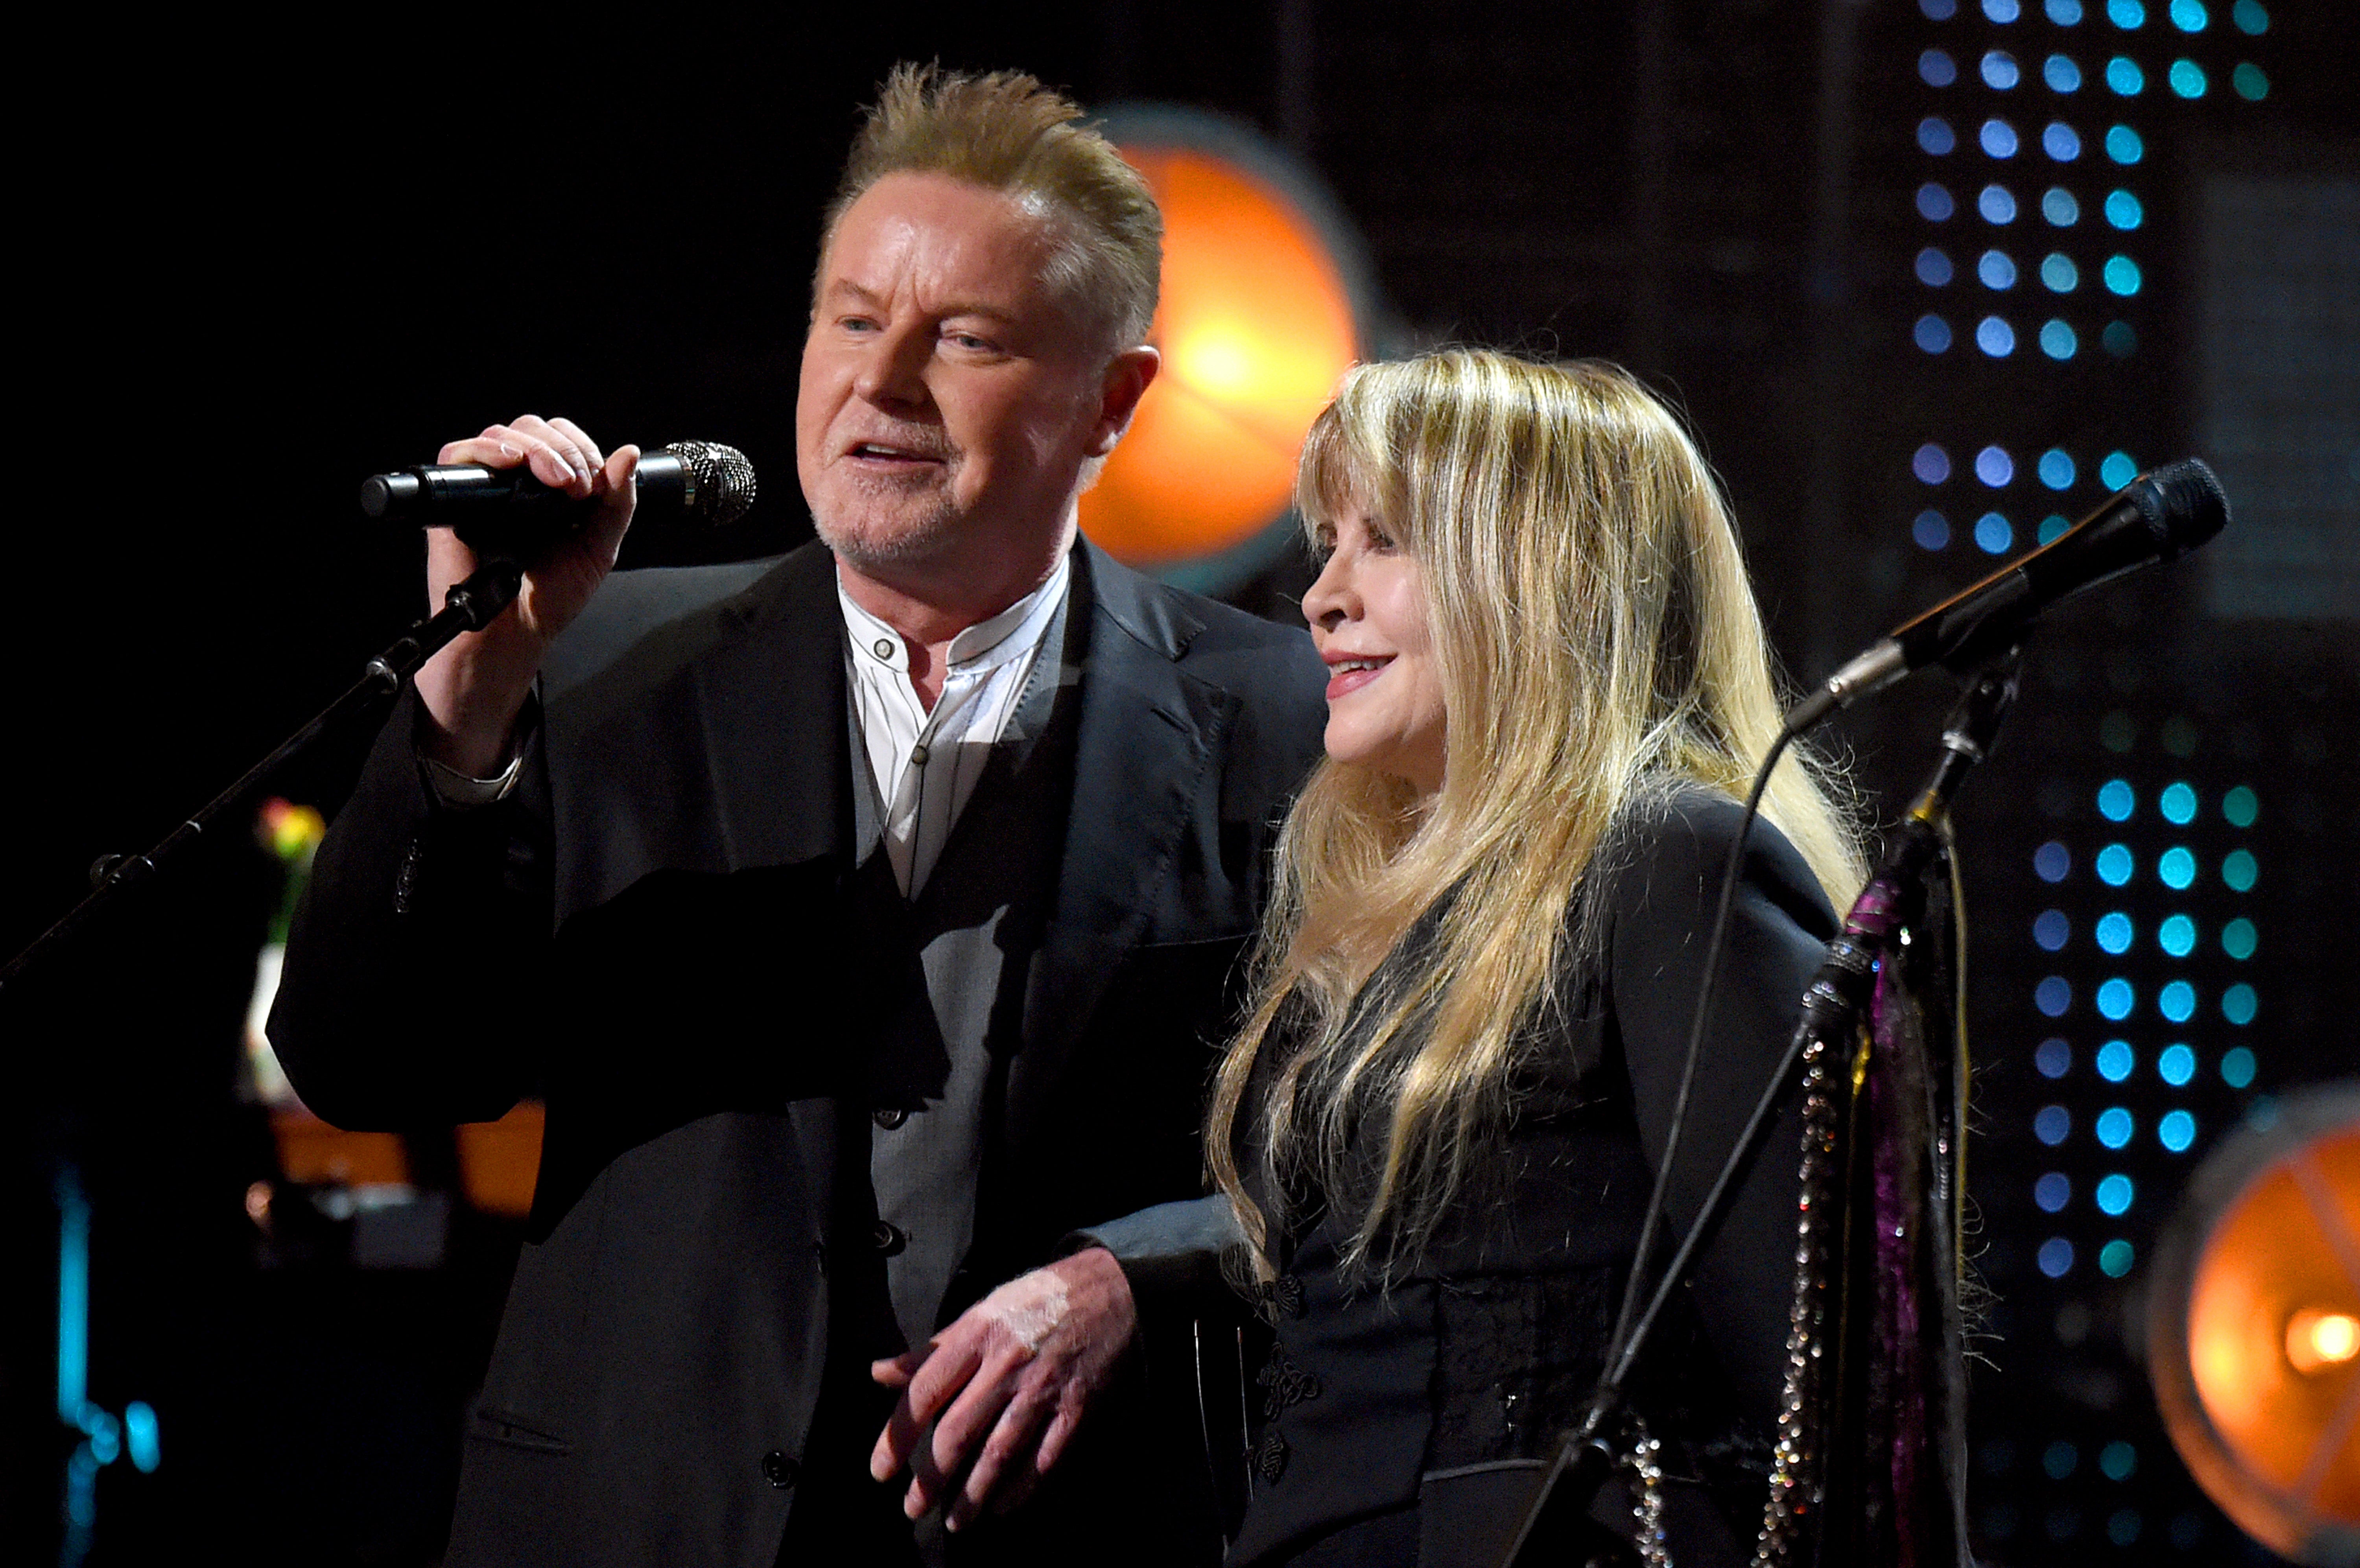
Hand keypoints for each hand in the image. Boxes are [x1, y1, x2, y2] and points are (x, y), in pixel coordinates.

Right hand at [413, 415, 638, 775]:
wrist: (514, 633)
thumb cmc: (550, 597)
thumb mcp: (598, 547)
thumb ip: (617, 502)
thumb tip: (629, 453)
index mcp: (548, 488)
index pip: (560, 438)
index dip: (580, 446)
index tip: (595, 482)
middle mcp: (515, 482)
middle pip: (531, 427)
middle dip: (563, 448)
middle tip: (578, 485)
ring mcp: (484, 489)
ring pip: (502, 435)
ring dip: (536, 449)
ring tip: (558, 483)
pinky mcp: (454, 500)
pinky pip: (459, 453)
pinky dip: (487, 450)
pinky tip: (512, 464)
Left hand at [869, 1247, 1136, 1530]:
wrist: (1112, 1290)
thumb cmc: (1037, 1301)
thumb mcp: (981, 1311)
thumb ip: (931, 1350)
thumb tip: (879, 1372)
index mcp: (977, 1334)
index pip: (924, 1392)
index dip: (897, 1436)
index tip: (880, 1471)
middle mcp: (1007, 1362)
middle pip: (958, 1431)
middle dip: (930, 1479)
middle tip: (912, 1508)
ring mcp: (1045, 1387)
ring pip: (1000, 1452)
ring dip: (972, 1494)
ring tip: (954, 1521)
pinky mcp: (1078, 1406)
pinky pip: (1046, 1457)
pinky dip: (1023, 1488)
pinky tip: (1003, 1507)